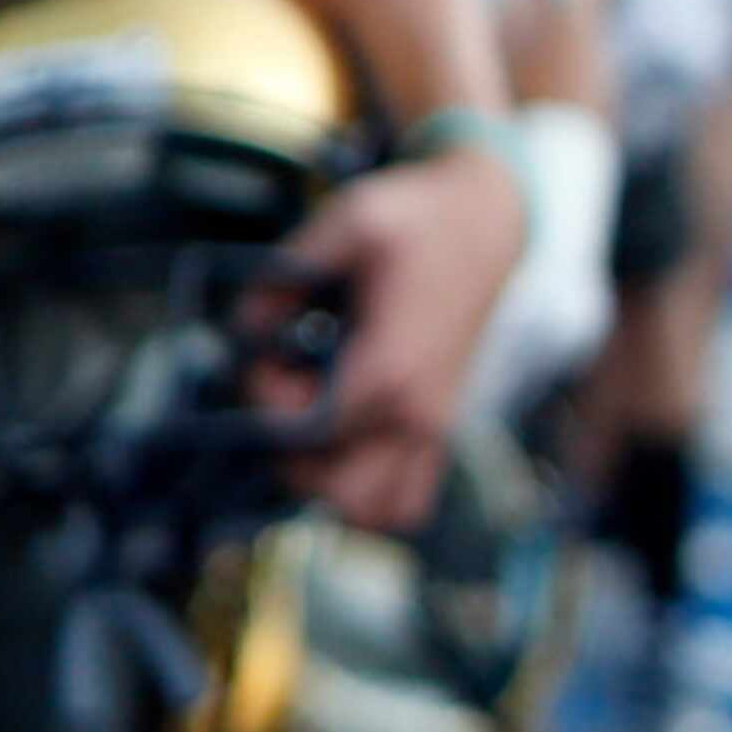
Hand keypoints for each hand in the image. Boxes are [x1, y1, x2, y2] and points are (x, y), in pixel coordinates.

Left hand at [259, 150, 525, 530]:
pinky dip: (368, 487)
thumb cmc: (416, 220)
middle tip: (286, 398)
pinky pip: (409, 497)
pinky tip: (340, 434)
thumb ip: (283, 275)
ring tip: (312, 420)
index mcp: (393, 369)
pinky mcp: (442, 426)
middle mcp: (419, 413)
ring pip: (380, 511)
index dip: (266, 401)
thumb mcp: (344, 222)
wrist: (487, 223)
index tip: (263, 356)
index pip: (311, 432)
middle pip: (343, 496)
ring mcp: (436, 426)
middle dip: (295, 456)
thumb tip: (243, 327)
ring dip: (331, 480)